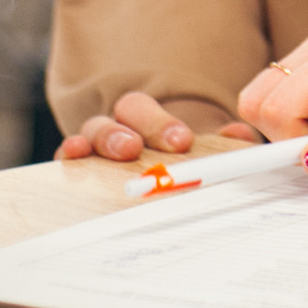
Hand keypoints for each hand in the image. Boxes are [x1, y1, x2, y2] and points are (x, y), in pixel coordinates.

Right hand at [55, 90, 259, 161]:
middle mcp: (122, 128)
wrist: (146, 196)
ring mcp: (95, 148)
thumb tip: (240, 135)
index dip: (163, 124)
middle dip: (141, 126)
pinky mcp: (74, 171)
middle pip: (126, 111)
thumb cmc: (173, 175)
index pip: (150, 111)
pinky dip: (69, 154)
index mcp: (149, 123)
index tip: (181, 142)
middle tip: (152, 146)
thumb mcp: (201, 162)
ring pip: (94, 129)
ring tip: (126, 150)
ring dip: (108, 136)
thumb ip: (225, 148)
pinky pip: (67, 158)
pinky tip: (74, 155)